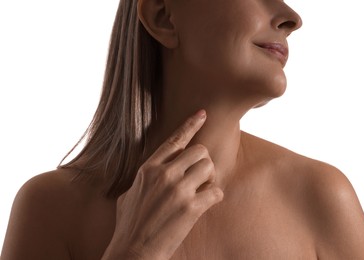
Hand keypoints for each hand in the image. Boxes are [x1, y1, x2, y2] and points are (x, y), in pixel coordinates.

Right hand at [102, 110, 223, 259]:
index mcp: (148, 168)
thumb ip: (143, 179)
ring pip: (209, 167)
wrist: (133, 252)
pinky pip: (216, 191)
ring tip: (201, 190)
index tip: (203, 113)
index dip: (191, 124)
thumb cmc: (129, 225)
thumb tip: (151, 172)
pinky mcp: (191, 208)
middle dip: (203, 162)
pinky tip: (206, 204)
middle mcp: (164, 174)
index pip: (174, 140)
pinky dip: (215, 196)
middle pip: (199, 151)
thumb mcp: (129, 194)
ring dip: (209, 178)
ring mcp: (178, 190)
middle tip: (199, 177)